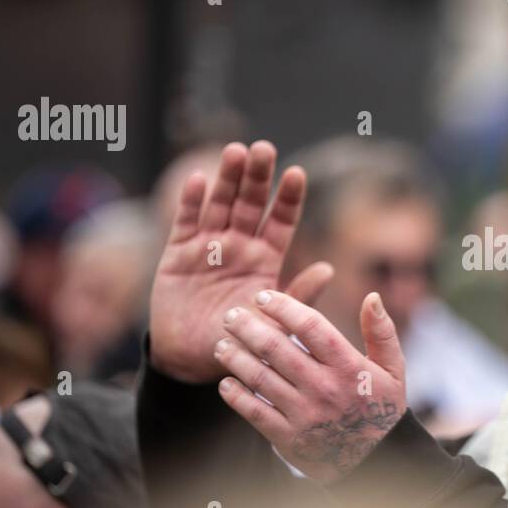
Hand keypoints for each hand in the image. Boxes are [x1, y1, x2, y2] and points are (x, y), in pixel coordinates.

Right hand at [149, 140, 333, 382]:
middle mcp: (239, 245)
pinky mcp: (178, 253)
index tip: (297, 173)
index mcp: (266, 258)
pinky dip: (192, 201)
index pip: (281, 221)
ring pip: (220, 205)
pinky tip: (199, 179)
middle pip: (250, 204)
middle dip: (258, 177)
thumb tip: (328, 269)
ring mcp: (208, 246)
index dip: (288, 198)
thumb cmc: (240, 341)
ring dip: (228, 179)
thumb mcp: (274, 319)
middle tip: (264, 149)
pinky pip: (186, 222)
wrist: (192, 358)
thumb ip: (298, 294)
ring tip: (236, 152)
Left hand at [213, 288, 406, 484]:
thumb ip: (381, 332)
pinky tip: (225, 383)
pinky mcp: (289, 437)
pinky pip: (254, 412)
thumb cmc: (381, 408)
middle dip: (248, 327)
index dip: (283, 307)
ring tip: (221, 345)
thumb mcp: (393, 370)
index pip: (310, 326)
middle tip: (231, 315)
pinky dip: (236, 396)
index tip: (263, 297)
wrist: (377, 462)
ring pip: (260, 377)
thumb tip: (372, 296)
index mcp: (348, 366)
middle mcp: (324, 387)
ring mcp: (304, 413)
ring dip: (235, 357)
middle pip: (276, 348)